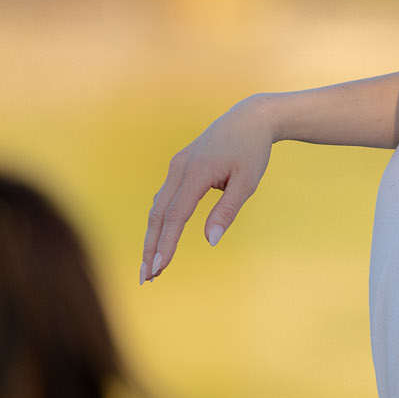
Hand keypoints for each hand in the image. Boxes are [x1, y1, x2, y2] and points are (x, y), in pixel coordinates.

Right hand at [141, 95, 274, 282]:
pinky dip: (159, 221)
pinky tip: (159, 240)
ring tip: (151, 266)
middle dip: (150, 248)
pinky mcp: (178, 167)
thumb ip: (228, 211)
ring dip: (152, 237)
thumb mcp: (247, 182)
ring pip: (157, 207)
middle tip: (146, 279)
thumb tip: (211, 241)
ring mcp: (176, 167)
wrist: (249, 118)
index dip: (166, 244)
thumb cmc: (252, 151)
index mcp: (196, 173)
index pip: (176, 216)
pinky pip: (163, 198)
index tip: (159, 269)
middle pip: (158, 215)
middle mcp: (179, 169)